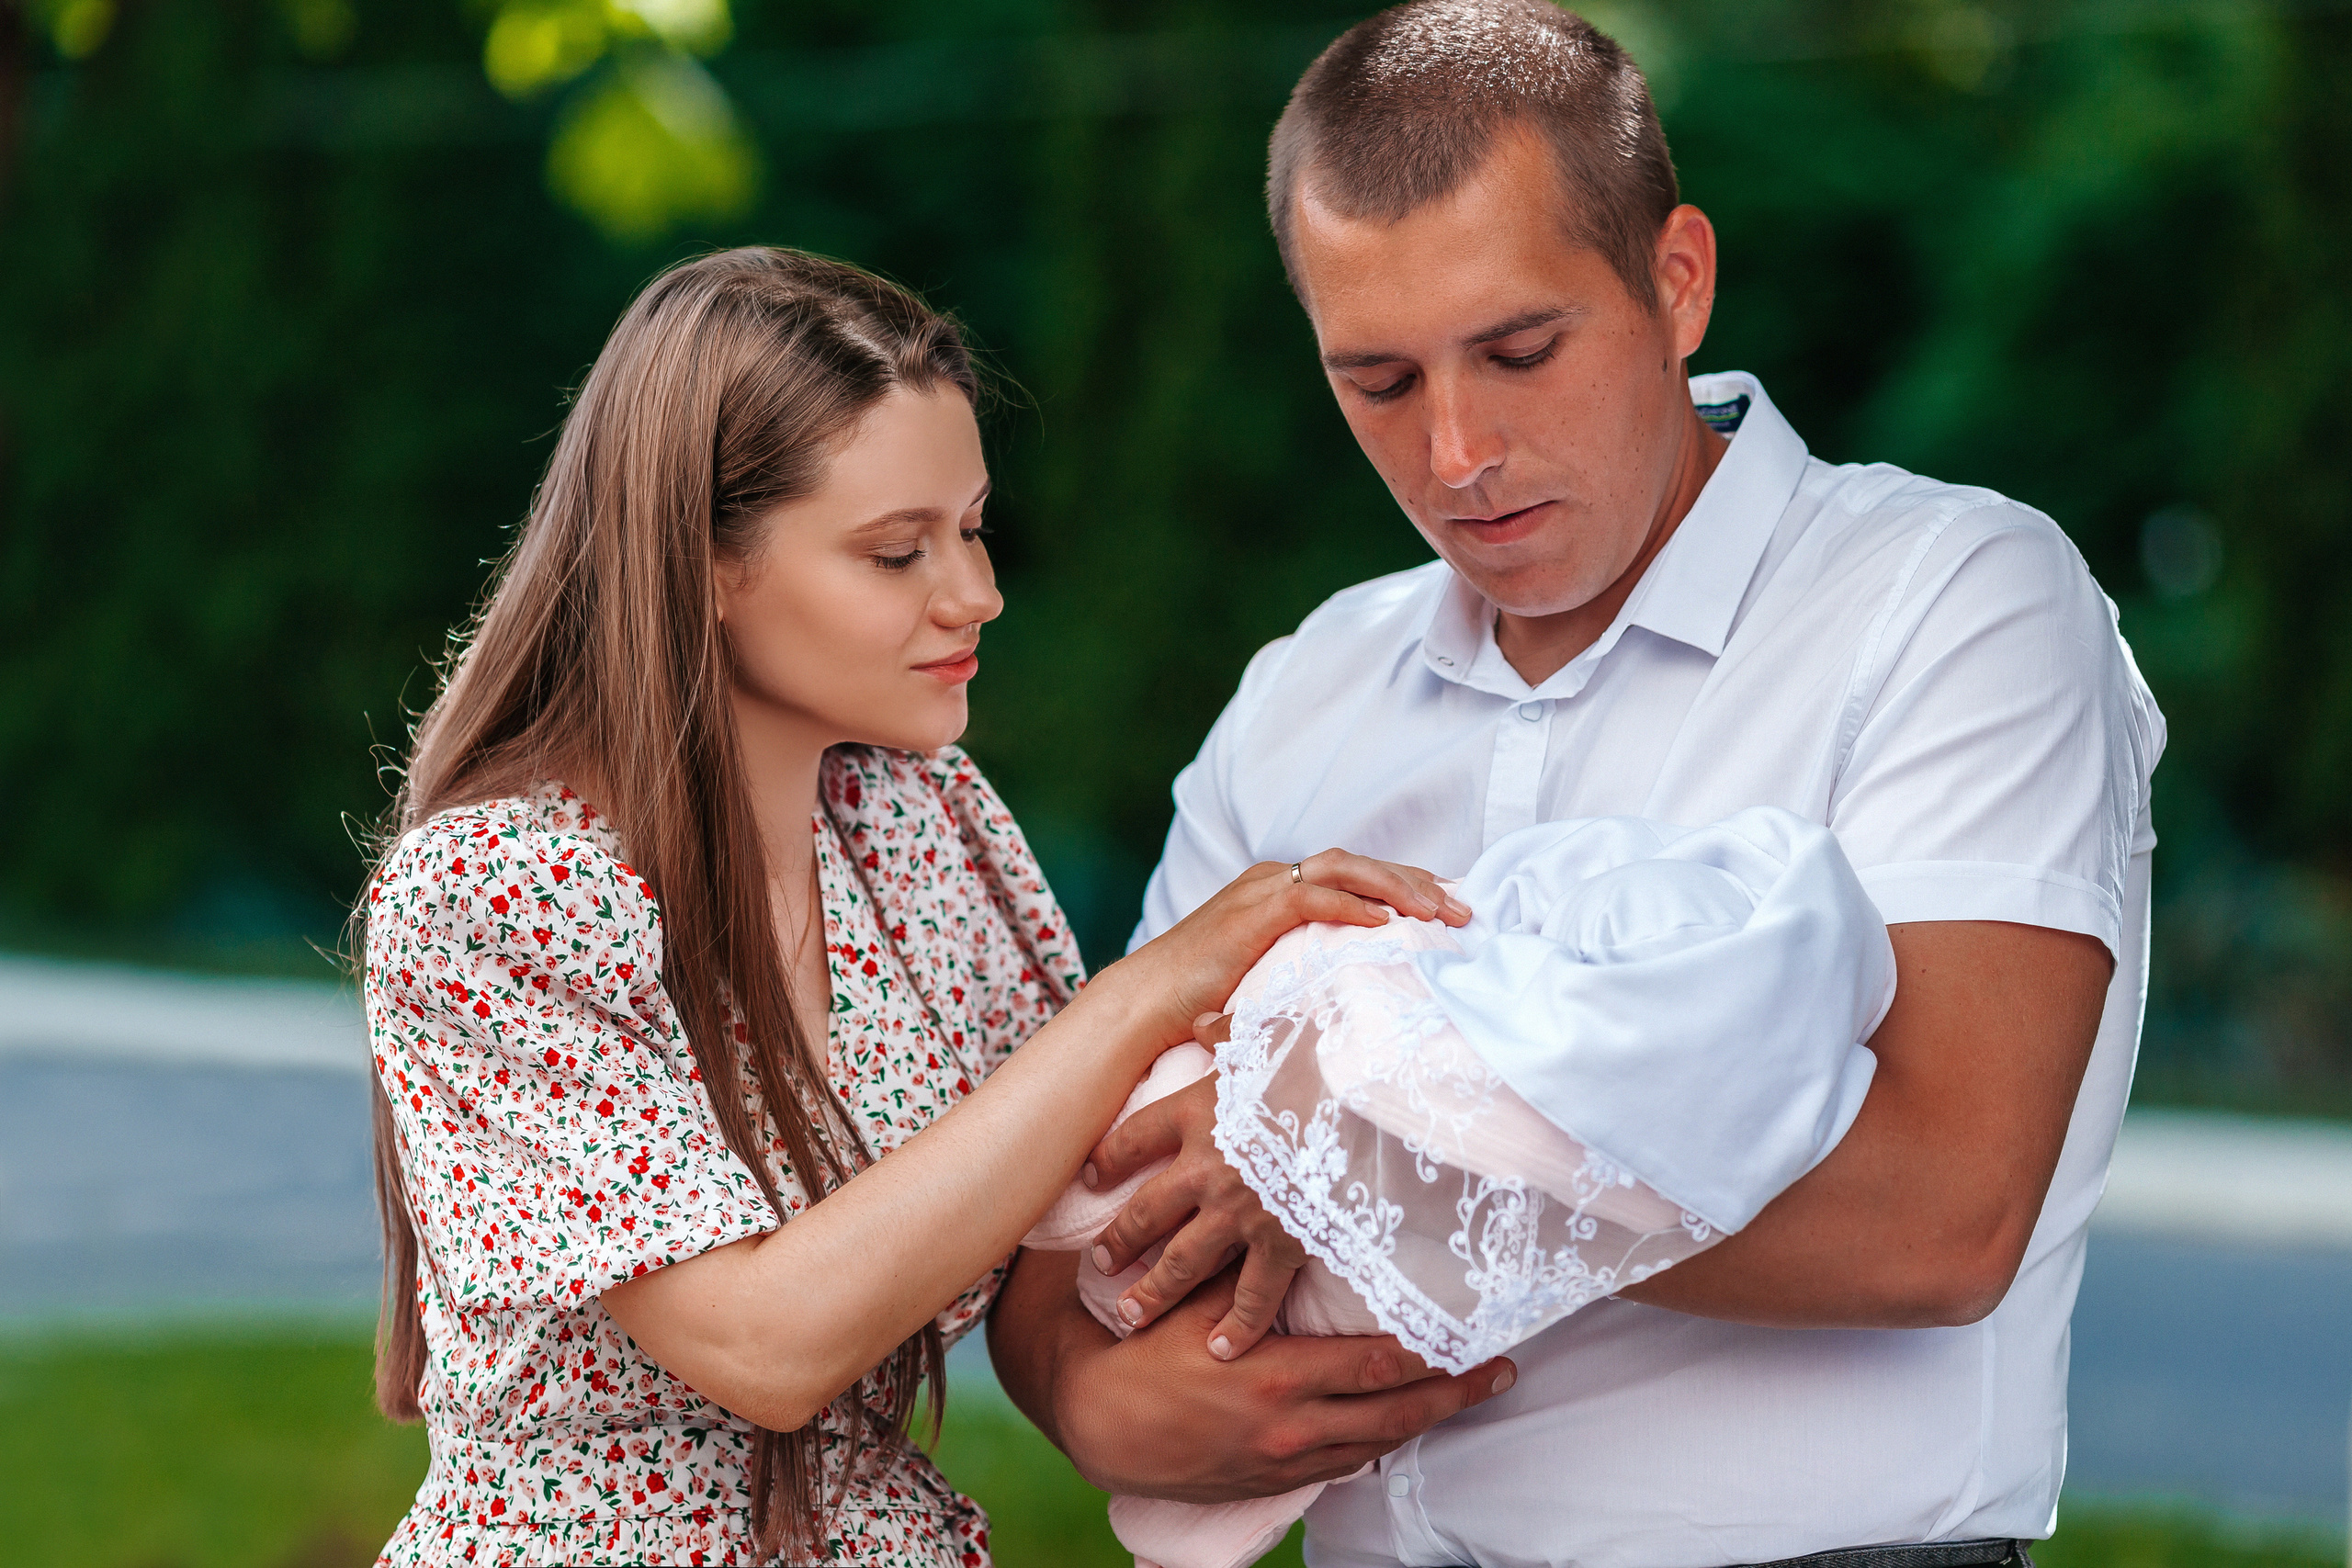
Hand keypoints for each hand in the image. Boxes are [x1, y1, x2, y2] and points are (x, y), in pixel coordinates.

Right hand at [1013, 1251, 1515, 1502]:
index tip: (1481, 1340)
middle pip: (1398, 1413)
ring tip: (1462, 1397)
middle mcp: (1292, 1426)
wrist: (1097, 1422)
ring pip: (1376, 1444)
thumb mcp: (1200, 1306)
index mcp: (1279, 1376)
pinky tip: (1393, 1427)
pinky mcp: (1271, 1482)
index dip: (1439, 1358)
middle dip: (1456, 1394)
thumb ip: (1254, 1281)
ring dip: (1423, 1421)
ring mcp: (1284, 1461)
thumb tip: (1296, 1236)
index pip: (1382, 1367)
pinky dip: (1374, 1443)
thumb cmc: (1143, 1351)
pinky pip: (1341, 1465)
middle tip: (1502, 1373)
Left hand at [1087, 1014, 1297, 1358]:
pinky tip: (1219, 1350)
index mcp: (1194, 1115)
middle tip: (1100, 1265)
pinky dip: (1236, 1327)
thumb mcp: (1260, 1035)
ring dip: (1153, 1293)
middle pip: (1145, 1215)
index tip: (1091, 1175)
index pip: (1131, 1141)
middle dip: (1119, 1243)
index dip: (1108, 1160)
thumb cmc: (1312, 1057)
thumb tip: (1201, 1021)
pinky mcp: (1281, 1245)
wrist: (1360, 1096)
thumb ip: (1224, 1032)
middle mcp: (1204, 1170)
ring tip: (1130, 1315)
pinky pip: (1252, 1297)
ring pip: (1182, 1265)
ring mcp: (1240, 1214)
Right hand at [1100, 850, 1468, 1049]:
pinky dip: (1351, 905)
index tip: (1454, 908)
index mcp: (1284, 890)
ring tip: (1437, 910)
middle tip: (1465, 910)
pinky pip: (1310, 896)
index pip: (1360, 877)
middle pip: (1362, 865)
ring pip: (1343, 870)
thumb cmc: (1205, 1001)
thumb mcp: (1273, 979)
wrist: (1146, 1003)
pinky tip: (1386, 924)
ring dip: (1396, 886)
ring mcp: (1262, 891)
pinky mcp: (1251, 912)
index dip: (1410, 886)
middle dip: (1418, 882)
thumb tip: (1363, 995)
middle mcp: (1276, 879)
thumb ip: (1312, 970)